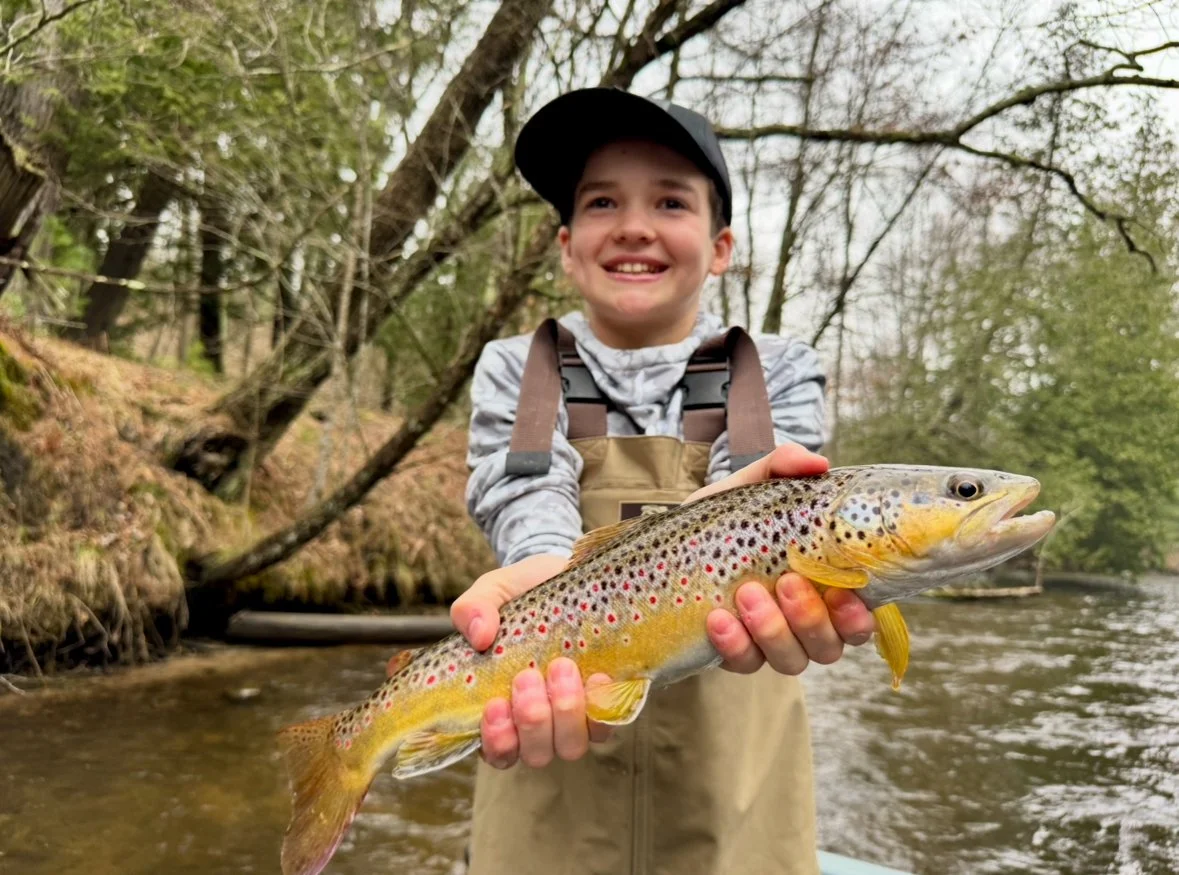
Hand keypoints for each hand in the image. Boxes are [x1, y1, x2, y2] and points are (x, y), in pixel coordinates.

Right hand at [445, 554, 614, 769]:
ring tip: (561, 667)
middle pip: (536, 754)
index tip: (495, 705)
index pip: (497, 752)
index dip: (497, 740)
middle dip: (532, 721)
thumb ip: (472, 609)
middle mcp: (538, 724)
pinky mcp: (603, 705)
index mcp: (501, 709)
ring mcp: (573, 718)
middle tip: (528, 676)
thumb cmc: (523, 595)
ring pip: (571, 746)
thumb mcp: (493, 592)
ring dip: (565, 712)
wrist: (566, 578)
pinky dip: (599, 706)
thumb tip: (478, 635)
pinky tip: (595, 676)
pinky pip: (606, 725)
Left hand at [692, 442, 876, 674]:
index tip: (843, 594)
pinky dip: (734, 644)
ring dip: (773, 630)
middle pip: (829, 647)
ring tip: (745, 594)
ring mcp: (770, 643)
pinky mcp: (735, 655)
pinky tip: (717, 619)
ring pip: (792, 661)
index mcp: (823, 587)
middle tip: (785, 582)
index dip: (858, 617)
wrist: (667, 545)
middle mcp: (804, 624)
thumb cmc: (725, 520)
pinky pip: (744, 663)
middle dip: (810, 619)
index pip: (858, 618)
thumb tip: (816, 464)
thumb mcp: (750, 489)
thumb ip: (781, 469)